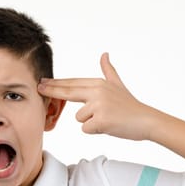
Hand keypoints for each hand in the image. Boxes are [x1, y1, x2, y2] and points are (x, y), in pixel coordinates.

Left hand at [38, 53, 157, 140]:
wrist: (146, 120)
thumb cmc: (130, 106)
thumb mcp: (118, 84)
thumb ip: (108, 70)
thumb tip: (104, 54)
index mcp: (99, 83)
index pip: (73, 83)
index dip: (56, 83)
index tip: (42, 81)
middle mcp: (98, 91)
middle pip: (68, 92)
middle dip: (52, 90)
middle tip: (38, 88)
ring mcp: (99, 105)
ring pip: (79, 118)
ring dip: (90, 122)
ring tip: (107, 120)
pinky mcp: (101, 120)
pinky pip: (86, 129)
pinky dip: (96, 131)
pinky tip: (109, 126)